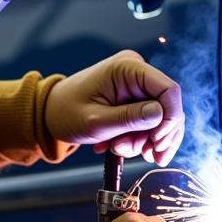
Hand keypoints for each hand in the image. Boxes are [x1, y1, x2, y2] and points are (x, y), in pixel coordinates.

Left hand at [45, 50, 183, 164]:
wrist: (51, 113)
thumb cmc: (66, 113)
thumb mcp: (96, 122)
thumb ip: (128, 119)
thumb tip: (160, 115)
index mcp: (128, 67)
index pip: (168, 90)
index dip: (170, 120)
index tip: (156, 144)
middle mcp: (138, 71)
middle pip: (168, 107)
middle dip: (156, 136)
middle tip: (139, 154)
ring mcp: (138, 85)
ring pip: (161, 118)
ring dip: (145, 140)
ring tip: (119, 149)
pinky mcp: (136, 98)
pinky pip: (150, 121)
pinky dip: (139, 138)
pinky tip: (118, 146)